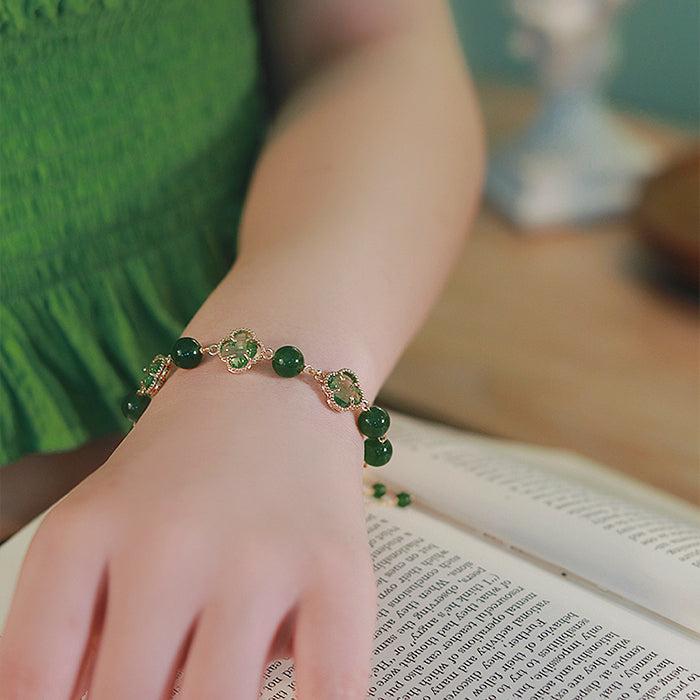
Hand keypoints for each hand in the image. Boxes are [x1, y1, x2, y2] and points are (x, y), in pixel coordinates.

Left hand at [0, 362, 376, 698]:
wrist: (272, 383)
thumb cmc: (185, 467)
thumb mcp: (104, 524)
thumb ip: (82, 627)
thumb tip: (85, 699)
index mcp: (85, 534)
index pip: (33, 677)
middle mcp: (167, 545)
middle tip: (167, 676)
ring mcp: (258, 558)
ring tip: (216, 674)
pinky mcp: (337, 567)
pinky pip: (331, 687)